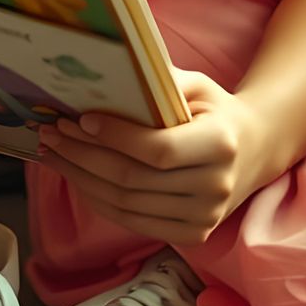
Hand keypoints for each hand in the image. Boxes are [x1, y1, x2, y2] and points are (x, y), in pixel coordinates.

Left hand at [35, 69, 274, 246]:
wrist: (253, 151)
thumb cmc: (215, 111)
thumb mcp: (196, 85)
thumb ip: (158, 80)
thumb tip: (104, 71)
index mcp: (221, 145)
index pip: (157, 150)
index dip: (115, 137)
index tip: (81, 119)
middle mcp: (215, 187)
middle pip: (133, 179)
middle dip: (84, 155)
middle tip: (52, 132)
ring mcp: (204, 217)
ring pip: (125, 204)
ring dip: (81, 178)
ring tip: (54, 152)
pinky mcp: (191, 235)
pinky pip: (131, 221)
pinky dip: (97, 199)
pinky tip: (76, 176)